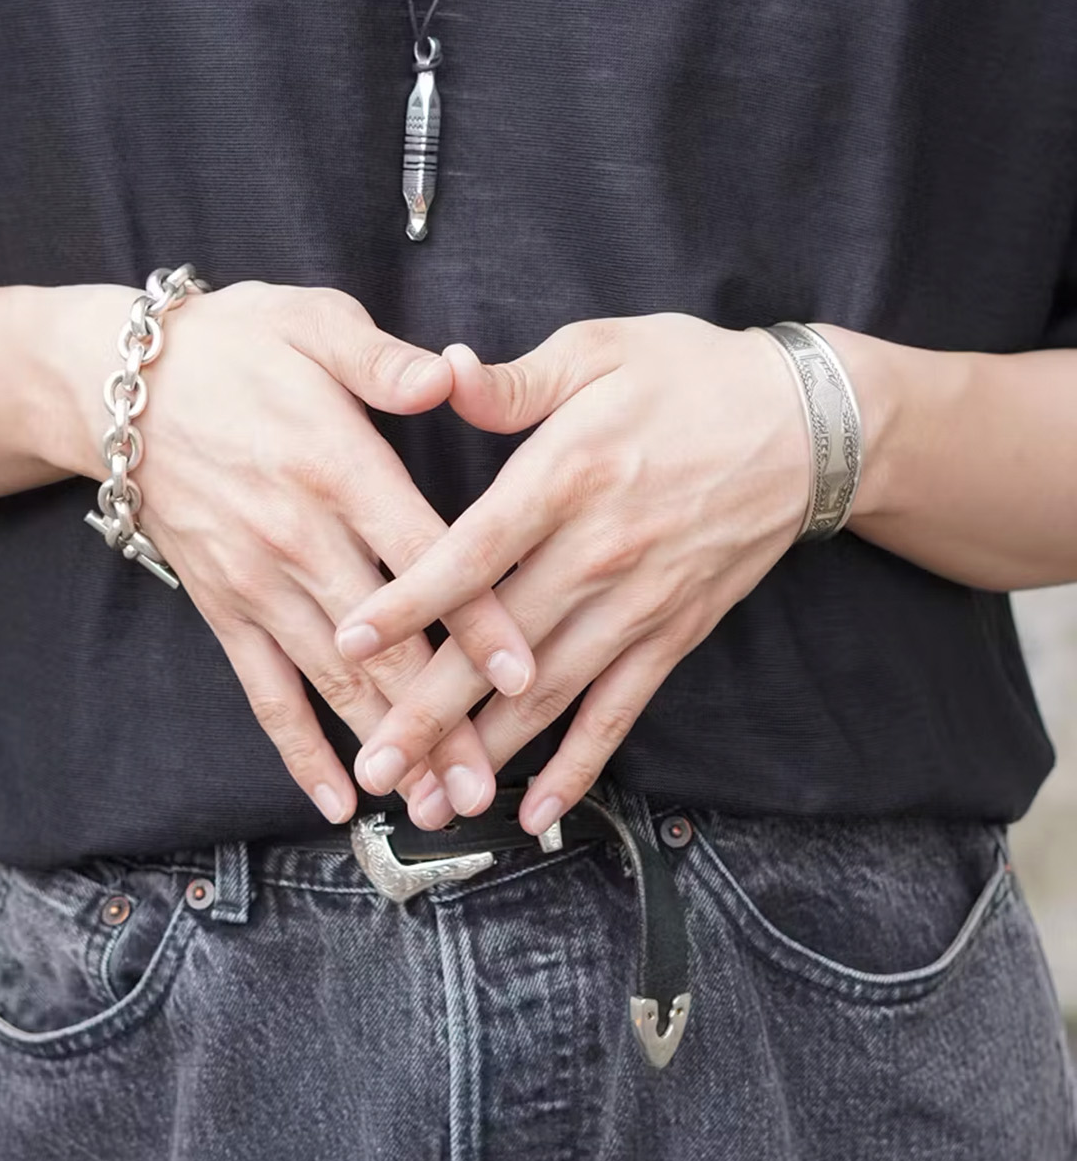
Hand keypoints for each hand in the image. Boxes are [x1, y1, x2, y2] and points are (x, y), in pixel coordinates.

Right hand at [76, 281, 534, 825]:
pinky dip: (298, 750)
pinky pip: (263, 690)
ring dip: (386, 747)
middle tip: (492, 783)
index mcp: (337, 467)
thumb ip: (383, 361)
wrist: (121, 384)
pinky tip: (339, 801)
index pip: (423, 555)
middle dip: (441, 718)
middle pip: (385, 643)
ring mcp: (257, 582)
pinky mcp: (223, 607)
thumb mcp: (313, 323)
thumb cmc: (237, 346)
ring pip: (334, 681)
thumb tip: (450, 374)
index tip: (526, 674)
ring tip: (438, 807)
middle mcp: (299, 537)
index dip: (475, 617)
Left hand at [333, 312, 812, 831]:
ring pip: (550, 692)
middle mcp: (599, 552)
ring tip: (434, 804)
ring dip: (489, 752)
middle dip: (431, 711)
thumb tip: (439, 372)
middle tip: (375, 766)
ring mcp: (640, 602)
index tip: (350, 643)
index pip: (473, 553)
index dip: (410, 602)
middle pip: (501, 645)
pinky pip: (621, 711)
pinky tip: (536, 810)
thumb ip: (513, 381)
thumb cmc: (691, 376)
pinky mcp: (675, 633)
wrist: (809, 425)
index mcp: (567, 476)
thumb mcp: (599, 351)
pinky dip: (579, 764)